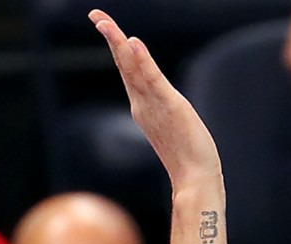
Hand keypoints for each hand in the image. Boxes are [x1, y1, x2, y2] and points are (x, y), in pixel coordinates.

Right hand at [90, 10, 220, 189]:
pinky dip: (142, 61)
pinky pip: (152, 80)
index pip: (126, 68)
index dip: (115, 44)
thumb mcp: (169, 123)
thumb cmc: (186, 156)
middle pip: (123, 63)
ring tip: (105, 24)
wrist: (195, 180)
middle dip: (110, 37)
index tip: (102, 22)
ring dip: (119, 44)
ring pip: (132, 69)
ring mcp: (153, 105)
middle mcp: (142, 103)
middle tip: (95, 14)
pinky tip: (133, 43)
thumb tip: (159, 103)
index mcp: (142, 104)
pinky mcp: (169, 106)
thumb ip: (161, 108)